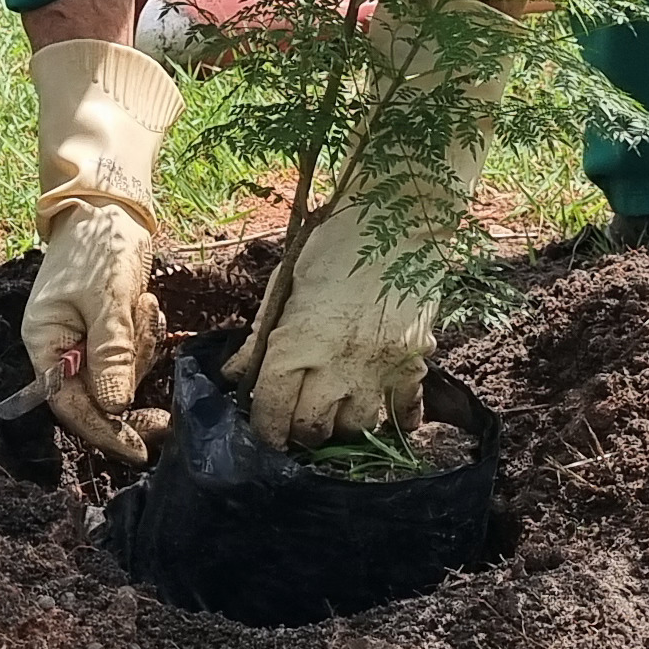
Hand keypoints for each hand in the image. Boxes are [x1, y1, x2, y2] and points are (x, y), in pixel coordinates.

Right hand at [24, 38, 180, 462]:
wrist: (108, 205)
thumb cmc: (99, 246)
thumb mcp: (107, 298)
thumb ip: (110, 353)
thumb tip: (114, 408)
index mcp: (43, 342)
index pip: (69, 405)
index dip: (103, 430)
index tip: (139, 451)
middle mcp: (59, 348)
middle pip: (99, 395)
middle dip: (131, 377)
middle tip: (157, 375)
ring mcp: (84, 340)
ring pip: (121, 375)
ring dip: (140, 347)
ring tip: (141, 303)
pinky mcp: (108, 330)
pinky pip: (131, 354)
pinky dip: (145, 335)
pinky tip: (145, 303)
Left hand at [223, 199, 439, 447]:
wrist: (398, 217)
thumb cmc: (333, 244)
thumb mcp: (286, 285)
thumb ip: (262, 335)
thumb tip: (234, 373)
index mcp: (296, 344)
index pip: (271, 412)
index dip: (264, 430)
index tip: (264, 431)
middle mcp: (336, 366)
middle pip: (312, 429)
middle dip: (298, 431)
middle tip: (296, 420)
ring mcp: (379, 369)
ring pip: (357, 428)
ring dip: (342, 425)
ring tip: (335, 410)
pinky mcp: (414, 364)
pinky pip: (405, 412)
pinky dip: (393, 417)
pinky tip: (382, 409)